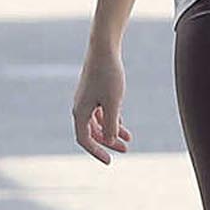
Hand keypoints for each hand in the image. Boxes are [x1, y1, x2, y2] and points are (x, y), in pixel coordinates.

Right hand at [72, 47, 130, 162]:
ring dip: (112, 132)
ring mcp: (87, 99)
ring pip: (98, 123)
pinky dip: (111, 120)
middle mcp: (80, 107)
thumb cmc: (108, 75)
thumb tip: (110, 141)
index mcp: (80, 111)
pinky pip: (100, 112)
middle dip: (108, 143)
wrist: (104, 49)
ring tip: (129, 140)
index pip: (84, 139)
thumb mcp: (113, 102)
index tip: (110, 161)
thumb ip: (111, 124)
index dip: (96, 152)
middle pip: (92, 133)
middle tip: (125, 150)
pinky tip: (123, 125)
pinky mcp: (94, 92)